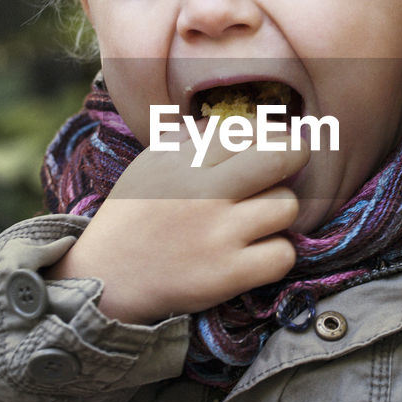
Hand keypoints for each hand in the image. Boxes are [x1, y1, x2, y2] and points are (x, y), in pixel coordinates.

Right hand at [48, 129, 307, 323]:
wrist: (107, 278)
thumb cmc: (134, 217)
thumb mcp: (151, 164)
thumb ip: (191, 139)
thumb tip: (239, 122)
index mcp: (182, 161)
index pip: (246, 129)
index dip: (266, 133)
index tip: (266, 144)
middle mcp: (203, 193)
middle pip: (280, 157)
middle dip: (295, 155)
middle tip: (291, 163)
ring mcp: (217, 235)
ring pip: (287, 206)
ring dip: (280, 211)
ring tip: (260, 219)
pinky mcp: (228, 275)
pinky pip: (283, 255)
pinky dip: (276, 255)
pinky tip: (256, 253)